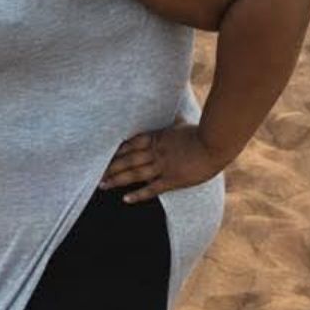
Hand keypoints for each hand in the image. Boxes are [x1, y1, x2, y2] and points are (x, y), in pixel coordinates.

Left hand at [100, 124, 228, 203]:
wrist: (216, 143)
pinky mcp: (173, 179)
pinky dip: (138, 194)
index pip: (130, 143)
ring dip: (117, 180)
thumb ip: (174, 120)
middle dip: (110, 166)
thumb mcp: (182, 123)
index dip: (116, 150)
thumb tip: (174, 110)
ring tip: (102, 185)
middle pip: (127, 159)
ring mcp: (163, 166)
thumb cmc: (201, 132)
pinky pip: (152, 188)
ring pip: (135, 174)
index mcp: (157, 137)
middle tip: (94, 173)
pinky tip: (125, 199)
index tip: (101, 154)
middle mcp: (156, 151)